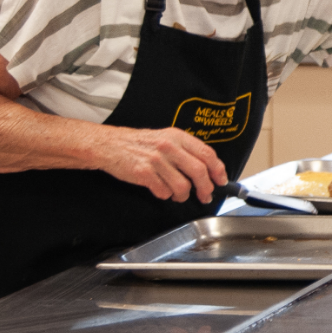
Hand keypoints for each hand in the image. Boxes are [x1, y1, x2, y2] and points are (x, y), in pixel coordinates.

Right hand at [101, 127, 228, 202]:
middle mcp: (169, 146)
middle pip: (199, 171)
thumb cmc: (138, 143)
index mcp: (177, 136)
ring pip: (183, 186)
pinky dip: (165, 195)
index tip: (221, 181)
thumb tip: (206, 169)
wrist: (110, 145)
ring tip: (178, 195)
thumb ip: (184, 150)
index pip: (207, 153)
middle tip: (205, 196)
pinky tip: (161, 190)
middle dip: (206, 188)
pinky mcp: (144, 173)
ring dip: (183, 195)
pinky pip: (164, 192)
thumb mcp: (165, 138)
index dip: (218, 170)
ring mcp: (157, 160)